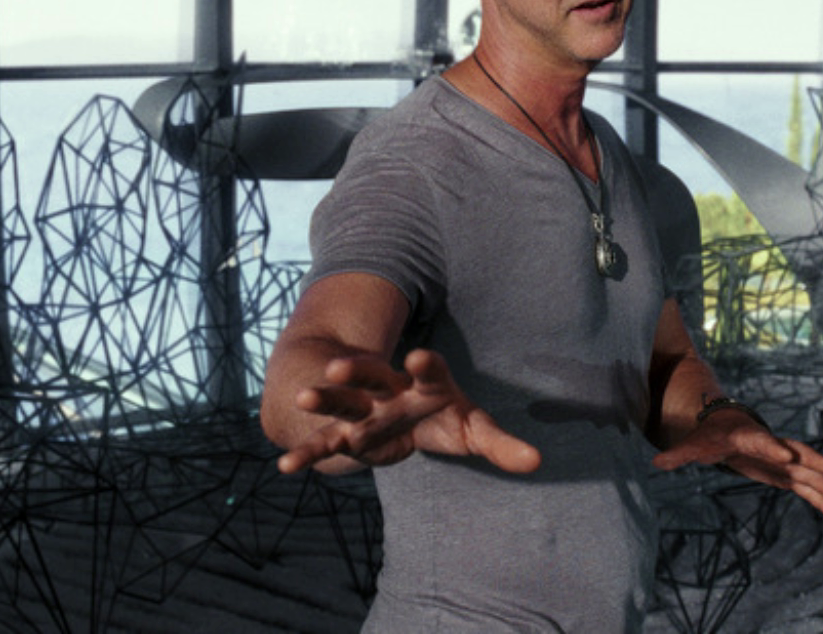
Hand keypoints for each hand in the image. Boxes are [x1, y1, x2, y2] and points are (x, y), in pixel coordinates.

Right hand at [276, 348, 541, 475]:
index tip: (421, 355)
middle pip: (373, 375)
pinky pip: (324, 443)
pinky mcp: (348, 434)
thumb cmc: (444, 418)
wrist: (406, 415)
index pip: (428, 369)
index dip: (425, 363)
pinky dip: (307, 453)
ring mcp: (365, 409)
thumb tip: (537, 462)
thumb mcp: (474, 430)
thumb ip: (501, 444)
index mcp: (426, 383)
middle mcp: (390, 389)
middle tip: (339, 365)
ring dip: (324, 399)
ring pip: (342, 401)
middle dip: (357, 371)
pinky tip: (285, 467)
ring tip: (305, 396)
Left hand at [652, 412, 822, 519]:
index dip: (771, 448)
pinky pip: (803, 486)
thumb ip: (679, 454)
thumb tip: (657, 462)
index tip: (785, 457)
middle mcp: (768, 445)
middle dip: (810, 462)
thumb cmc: (708, 435)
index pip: (759, 441)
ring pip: (803, 470)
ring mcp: (778, 459)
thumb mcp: (693, 444)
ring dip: (821, 483)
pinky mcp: (782, 473)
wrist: (724, 425)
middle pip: (791, 452)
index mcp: (746, 436)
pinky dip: (818, 498)